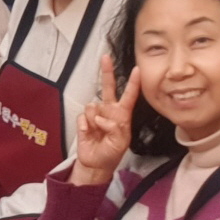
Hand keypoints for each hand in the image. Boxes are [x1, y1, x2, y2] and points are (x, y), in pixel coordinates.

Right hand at [71, 54, 139, 185]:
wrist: (96, 163)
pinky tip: (89, 133)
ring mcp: (95, 115)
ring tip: (98, 132)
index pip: (129, 96)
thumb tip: (101, 118)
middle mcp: (108, 110)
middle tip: (105, 57)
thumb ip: (115, 128)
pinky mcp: (83, 120)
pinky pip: (82, 117)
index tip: (137, 70)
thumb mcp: (121, 142)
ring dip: (94, 119)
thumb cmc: (112, 152)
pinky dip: (85, 126)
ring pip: (92, 106)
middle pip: (107, 87)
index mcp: (122, 115)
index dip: (133, 83)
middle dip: (106, 72)